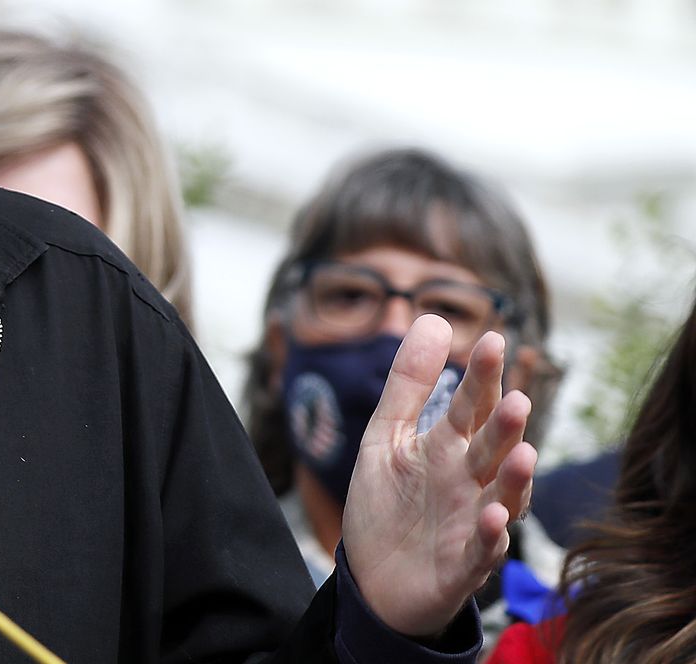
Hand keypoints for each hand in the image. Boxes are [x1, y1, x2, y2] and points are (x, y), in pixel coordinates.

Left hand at [341, 315, 536, 636]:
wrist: (374, 579)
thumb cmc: (388, 504)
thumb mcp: (387, 437)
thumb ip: (408, 384)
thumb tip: (432, 318)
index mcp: (450, 448)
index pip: (472, 406)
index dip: (481, 376)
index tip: (492, 339)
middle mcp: (470, 481)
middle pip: (492, 448)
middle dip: (506, 426)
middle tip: (518, 399)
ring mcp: (471, 521)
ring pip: (503, 496)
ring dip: (515, 477)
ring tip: (523, 452)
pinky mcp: (464, 563)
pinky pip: (484, 549)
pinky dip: (492, 535)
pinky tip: (495, 517)